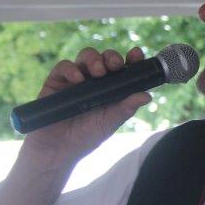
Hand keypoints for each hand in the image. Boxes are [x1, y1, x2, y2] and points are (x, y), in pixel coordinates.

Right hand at [21, 46, 150, 164]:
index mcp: (112, 87)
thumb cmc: (87, 136)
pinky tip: (78, 79)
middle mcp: (95, 80)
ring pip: (86, 56)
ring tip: (98, 72)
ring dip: (94, 59)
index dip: (131, 59)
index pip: (124, 67)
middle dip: (111, 57)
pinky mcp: (56, 81)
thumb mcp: (110, 122)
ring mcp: (76, 79)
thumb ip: (126, 108)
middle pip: (105, 58)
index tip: (136, 54)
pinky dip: (71, 69)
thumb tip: (147, 95)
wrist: (58, 150)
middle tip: (115, 65)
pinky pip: (64, 67)